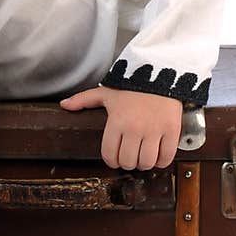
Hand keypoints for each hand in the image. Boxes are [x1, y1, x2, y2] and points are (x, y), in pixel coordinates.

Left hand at [59, 85, 181, 169]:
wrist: (160, 72)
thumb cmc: (132, 85)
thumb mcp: (106, 92)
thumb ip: (84, 100)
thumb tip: (64, 105)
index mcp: (117, 121)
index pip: (110, 155)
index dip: (112, 161)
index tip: (116, 158)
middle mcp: (135, 128)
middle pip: (128, 162)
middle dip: (128, 162)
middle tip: (130, 156)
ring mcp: (154, 130)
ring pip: (146, 163)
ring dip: (144, 164)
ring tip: (143, 155)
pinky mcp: (171, 130)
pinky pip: (166, 158)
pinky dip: (161, 161)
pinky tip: (158, 154)